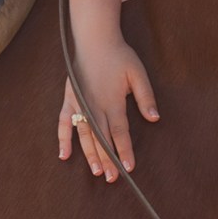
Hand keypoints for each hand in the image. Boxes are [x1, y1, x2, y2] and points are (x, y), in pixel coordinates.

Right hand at [58, 0, 158, 181]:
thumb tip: (155, 118)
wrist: (95, 40)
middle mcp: (94, 106)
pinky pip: (63, 123)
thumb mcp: (138, 73)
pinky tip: (64, 155)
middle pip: (101, 138)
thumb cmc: (119, 55)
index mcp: (112, 101)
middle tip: (114, 178)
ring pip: (84, 135)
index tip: (130, 167)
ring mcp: (79, 104)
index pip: (119, 132)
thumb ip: (146, 97)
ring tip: (97, 172)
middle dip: (108, 159)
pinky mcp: (69, 99)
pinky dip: (63, 139)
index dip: (125, 150)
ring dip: (90, 154)